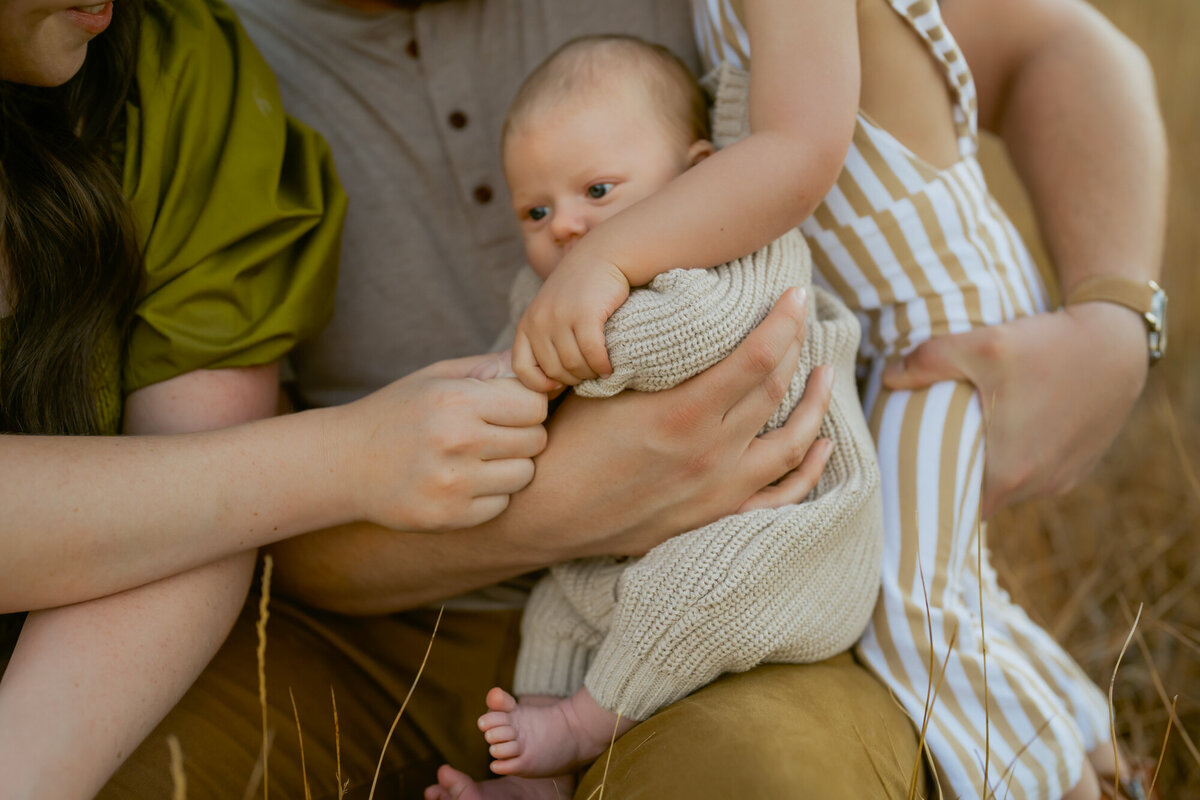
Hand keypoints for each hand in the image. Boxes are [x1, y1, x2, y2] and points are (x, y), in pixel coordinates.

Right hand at [332, 354, 548, 530]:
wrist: (344, 464)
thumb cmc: (398, 412)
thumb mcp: (438, 377)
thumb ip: (490, 368)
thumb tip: (541, 366)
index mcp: (456, 400)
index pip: (534, 404)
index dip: (527, 405)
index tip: (508, 408)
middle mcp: (457, 441)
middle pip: (536, 439)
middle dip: (523, 435)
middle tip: (494, 434)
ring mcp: (454, 483)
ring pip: (525, 474)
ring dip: (511, 466)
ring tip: (480, 458)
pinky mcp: (450, 516)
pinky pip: (502, 504)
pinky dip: (491, 494)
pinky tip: (464, 482)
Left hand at [512, 256, 628, 390]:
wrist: (602, 256)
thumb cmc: (580, 291)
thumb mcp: (551, 313)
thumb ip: (545, 341)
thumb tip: (551, 384)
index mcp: (527, 323)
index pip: (521, 368)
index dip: (538, 384)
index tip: (558, 384)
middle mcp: (539, 321)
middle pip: (554, 371)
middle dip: (573, 379)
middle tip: (588, 374)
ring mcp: (561, 317)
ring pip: (574, 365)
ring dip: (590, 374)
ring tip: (600, 369)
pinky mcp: (585, 314)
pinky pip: (592, 354)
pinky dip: (602, 366)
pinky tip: (609, 366)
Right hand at [512, 288, 833, 559]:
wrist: (544, 512)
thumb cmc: (566, 438)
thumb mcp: (605, 386)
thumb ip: (655, 358)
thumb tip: (691, 317)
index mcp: (682, 412)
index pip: (757, 357)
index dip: (784, 322)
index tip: (796, 296)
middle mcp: (709, 452)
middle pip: (776, 390)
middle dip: (797, 346)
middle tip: (803, 320)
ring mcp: (717, 490)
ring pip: (792, 442)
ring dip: (816, 403)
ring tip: (825, 372)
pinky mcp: (714, 517)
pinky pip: (780, 497)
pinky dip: (809, 469)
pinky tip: (824, 446)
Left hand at [882, 303, 1147, 516]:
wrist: (1119, 344)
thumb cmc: (1049, 346)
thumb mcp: (984, 343)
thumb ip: (929, 360)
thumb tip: (887, 377)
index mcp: (1008, 472)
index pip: (955, 505)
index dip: (931, 496)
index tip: (909, 479)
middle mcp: (1036, 486)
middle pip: (981, 498)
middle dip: (956, 479)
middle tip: (929, 453)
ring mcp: (1060, 480)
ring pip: (1009, 488)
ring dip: (990, 470)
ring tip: (967, 441)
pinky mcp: (1078, 469)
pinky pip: (1036, 475)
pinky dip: (1019, 460)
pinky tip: (1007, 433)